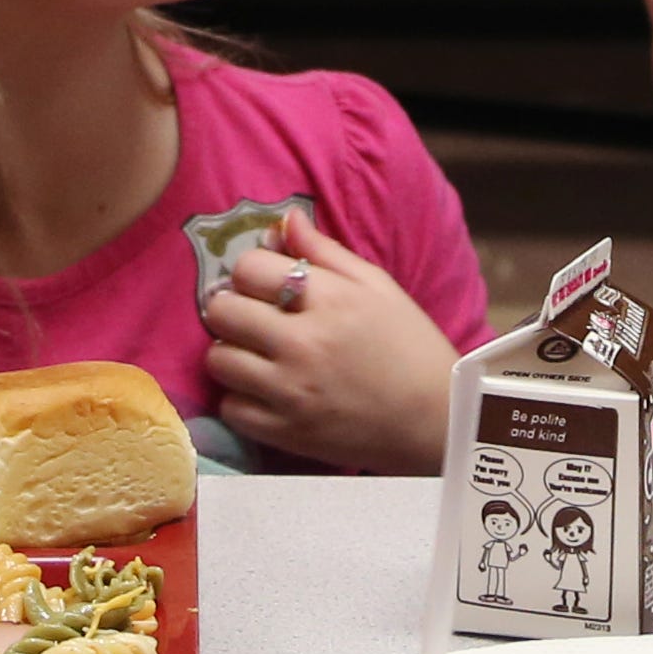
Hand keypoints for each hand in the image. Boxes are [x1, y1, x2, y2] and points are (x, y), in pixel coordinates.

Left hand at [199, 207, 458, 470]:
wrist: (435, 420)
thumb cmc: (409, 346)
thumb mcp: (378, 287)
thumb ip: (326, 252)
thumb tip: (285, 220)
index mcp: (331, 300)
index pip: (250, 268)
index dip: (253, 272)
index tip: (264, 285)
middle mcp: (304, 343)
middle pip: (222, 311)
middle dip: (233, 309)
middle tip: (252, 318)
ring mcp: (291, 392)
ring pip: (218, 360)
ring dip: (231, 354)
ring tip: (256, 356)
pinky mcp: (285, 433)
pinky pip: (229, 408)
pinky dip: (241, 399)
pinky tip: (264, 392)